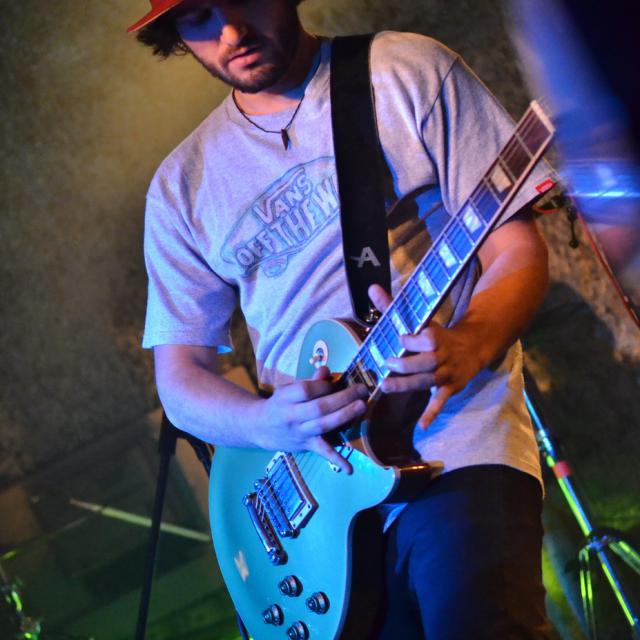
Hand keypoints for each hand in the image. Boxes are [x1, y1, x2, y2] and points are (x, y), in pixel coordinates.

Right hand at [254, 366, 367, 472]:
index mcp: (285, 397)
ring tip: (362, 407)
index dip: (323, 385)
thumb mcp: (288, 389)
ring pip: (323, 425)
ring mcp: (299, 432)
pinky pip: (322, 452)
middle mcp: (291, 415)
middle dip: (342, 398)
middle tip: (361, 390)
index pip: (305, 390)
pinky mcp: (306, 445)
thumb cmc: (280, 403)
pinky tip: (349, 468)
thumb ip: (309, 381)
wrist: (260, 427)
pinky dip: (336, 459)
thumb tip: (326, 370)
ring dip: (344, 416)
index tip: (334, 382)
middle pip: (319, 407)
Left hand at [369, 284, 484, 428]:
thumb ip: (392, 306)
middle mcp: (443, 356)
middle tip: (388, 363)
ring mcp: (447, 374)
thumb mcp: (419, 319)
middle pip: (426, 361)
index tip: (399, 339)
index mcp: (435, 337)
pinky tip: (422, 425)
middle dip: (407, 363)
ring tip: (387, 386)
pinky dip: (432, 413)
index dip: (410, 340)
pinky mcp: (451, 388)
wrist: (473, 347)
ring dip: (408, 384)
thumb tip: (371, 288)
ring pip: (428, 380)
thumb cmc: (438, 335)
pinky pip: (441, 401)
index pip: (423, 339)